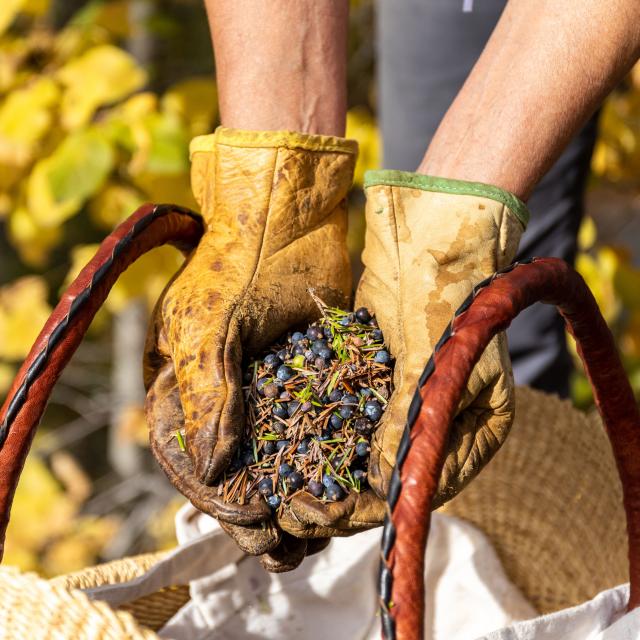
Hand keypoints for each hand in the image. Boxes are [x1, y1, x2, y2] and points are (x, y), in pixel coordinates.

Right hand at [144, 127, 355, 566]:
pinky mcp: (302, 368)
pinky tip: (336, 482)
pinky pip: (305, 422)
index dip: (217, 492)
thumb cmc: (239, 256)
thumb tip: (210, 472)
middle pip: (228, 464)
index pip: (187, 454)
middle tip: (284, 544)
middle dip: (253, 506)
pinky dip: (316, 455)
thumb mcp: (212, 323)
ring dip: (286, 491)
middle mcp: (218, 386)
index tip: (253, 515)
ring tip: (311, 531)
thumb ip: (208, 394)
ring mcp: (261, 379)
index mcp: (181, 378)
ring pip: (268, 451)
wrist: (287, 206)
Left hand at [276, 170, 527, 537]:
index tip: (328, 517)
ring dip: (328, 465)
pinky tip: (288, 444)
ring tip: (284, 487)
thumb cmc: (453, 294)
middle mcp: (441, 417)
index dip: (375, 506)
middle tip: (294, 510)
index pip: (423, 483)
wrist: (435, 231)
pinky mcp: (377, 369)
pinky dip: (324, 426)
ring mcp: (407, 394)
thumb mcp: (436, 363)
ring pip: (365, 445)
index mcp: (475, 426)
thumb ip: (408, 424)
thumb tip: (379, 484)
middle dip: (344, 492)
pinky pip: (350, 409)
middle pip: (390, 471)